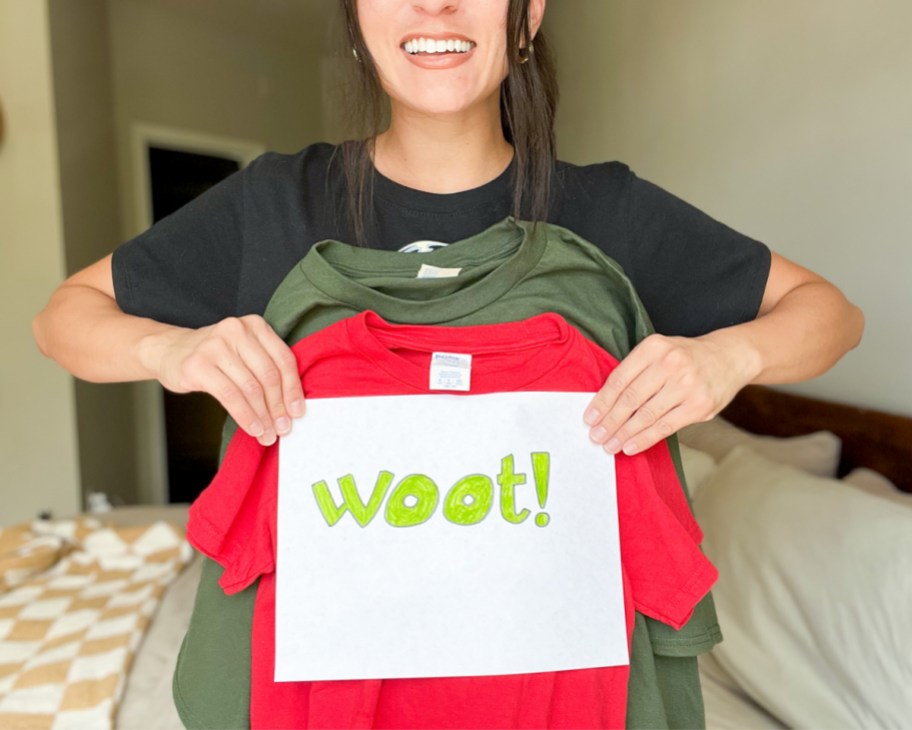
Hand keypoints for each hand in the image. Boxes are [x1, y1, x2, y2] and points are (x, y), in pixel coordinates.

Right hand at [147, 315, 303, 445]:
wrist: (168, 350)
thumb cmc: (213, 356)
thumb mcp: (243, 351)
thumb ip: (266, 367)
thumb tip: (290, 406)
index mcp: (255, 325)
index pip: (284, 360)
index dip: (293, 389)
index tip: (298, 412)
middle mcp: (236, 330)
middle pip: (269, 375)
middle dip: (278, 407)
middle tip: (283, 428)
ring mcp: (215, 346)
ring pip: (251, 388)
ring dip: (263, 416)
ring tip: (267, 434)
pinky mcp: (198, 365)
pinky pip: (230, 396)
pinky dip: (245, 416)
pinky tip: (252, 428)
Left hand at [584, 332, 756, 454]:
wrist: (729, 357)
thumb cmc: (685, 358)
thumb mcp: (659, 352)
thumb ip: (635, 372)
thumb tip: (604, 404)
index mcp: (654, 347)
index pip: (620, 379)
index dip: (602, 402)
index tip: (589, 418)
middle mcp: (670, 363)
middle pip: (631, 399)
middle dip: (610, 421)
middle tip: (596, 436)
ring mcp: (687, 385)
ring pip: (647, 416)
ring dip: (624, 434)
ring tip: (609, 445)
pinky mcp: (699, 406)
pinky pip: (665, 427)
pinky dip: (645, 439)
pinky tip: (631, 446)